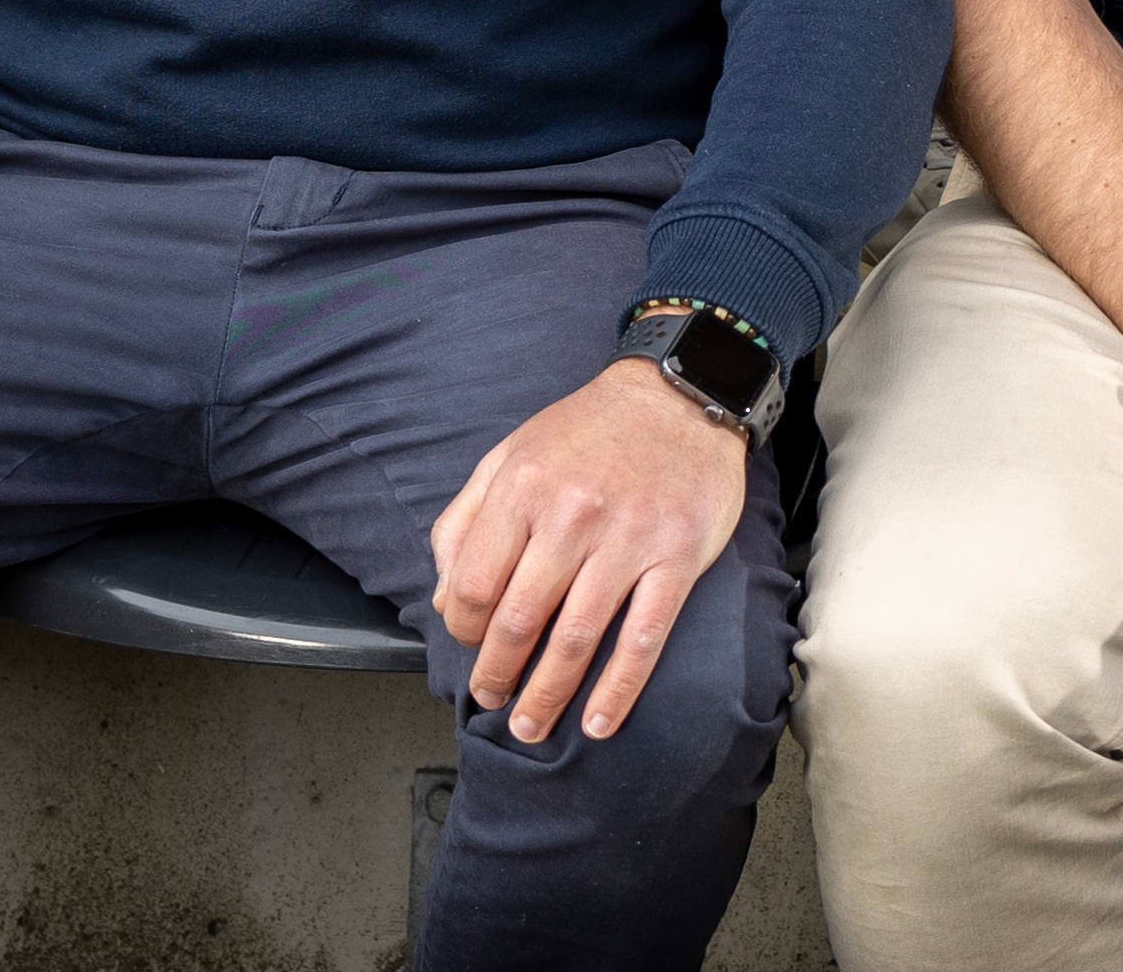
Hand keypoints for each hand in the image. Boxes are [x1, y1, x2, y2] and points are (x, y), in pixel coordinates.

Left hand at [430, 363, 750, 742]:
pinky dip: (618, 691)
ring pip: (576, 640)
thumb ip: (465, 519)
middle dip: (497, 674)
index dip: (462, 629)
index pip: (473, 585)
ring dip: (547, 696)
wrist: (680, 395)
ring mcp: (629, 539)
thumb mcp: (510, 454)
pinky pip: (643, 639)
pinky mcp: (676, 559)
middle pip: (519, 621)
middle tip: (492, 698)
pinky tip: (598, 723)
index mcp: (523, 487)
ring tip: (530, 726)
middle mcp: (572, 514)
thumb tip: (442, 595)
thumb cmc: (589, 431)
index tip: (469, 645)